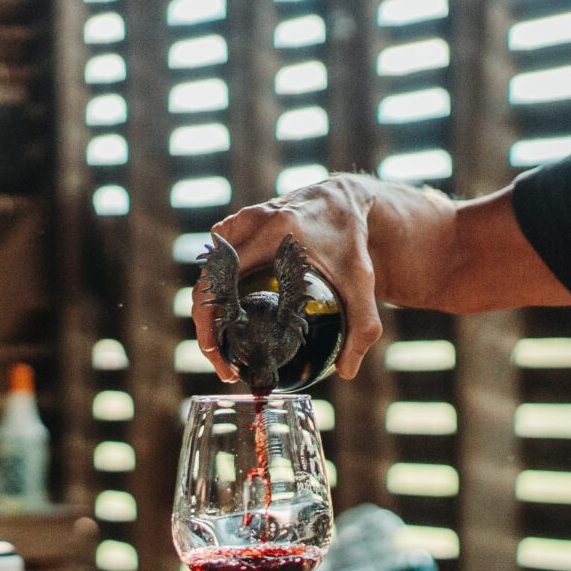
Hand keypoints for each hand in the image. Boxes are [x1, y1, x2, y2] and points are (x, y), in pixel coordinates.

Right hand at [194, 173, 388, 378]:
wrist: (344, 199)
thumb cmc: (353, 241)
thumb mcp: (362, 284)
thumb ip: (363, 327)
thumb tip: (347, 371)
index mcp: (276, 233)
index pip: (224, 281)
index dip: (210, 324)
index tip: (225, 359)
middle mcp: (252, 222)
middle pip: (208, 280)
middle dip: (207, 326)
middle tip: (224, 361)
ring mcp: (242, 219)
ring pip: (208, 269)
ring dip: (209, 305)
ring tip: (224, 341)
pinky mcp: (240, 222)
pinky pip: (217, 257)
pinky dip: (217, 283)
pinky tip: (232, 309)